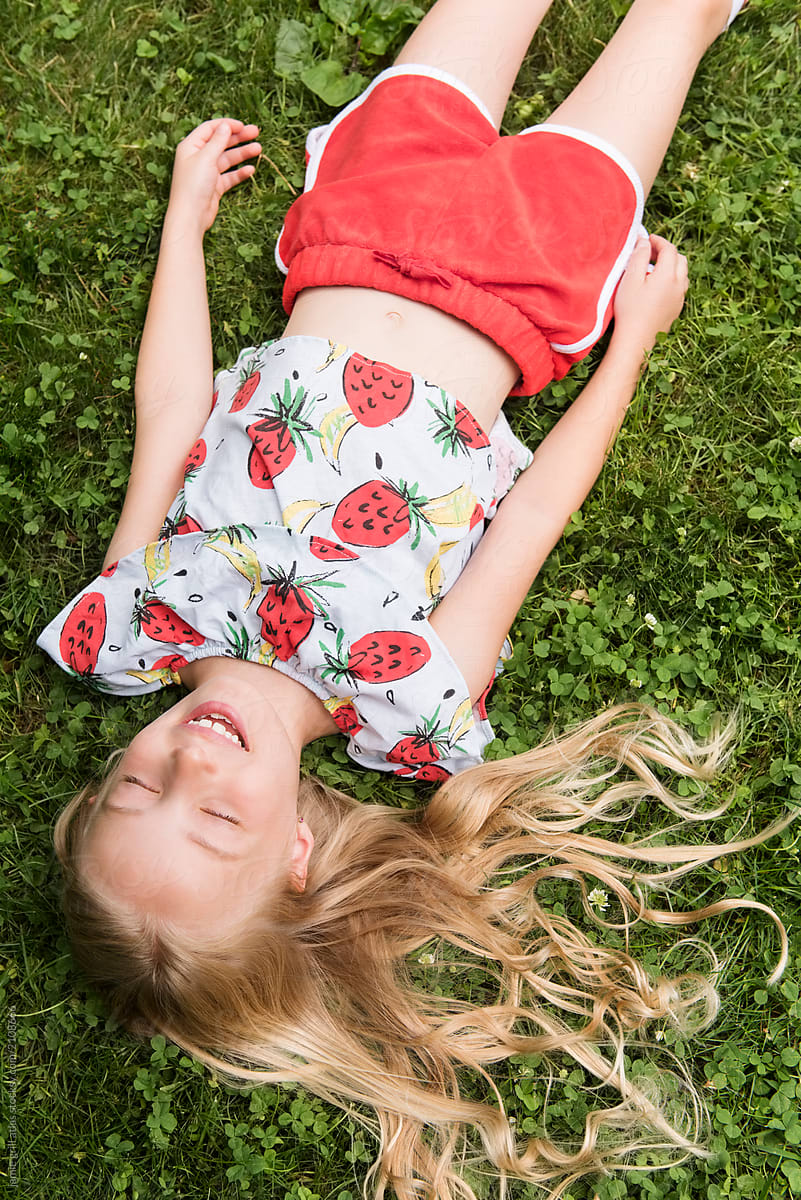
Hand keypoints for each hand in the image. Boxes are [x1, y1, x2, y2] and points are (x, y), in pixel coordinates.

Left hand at [167, 118, 260, 236]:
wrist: (190, 216)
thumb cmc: (193, 186)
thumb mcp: (206, 158)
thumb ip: (218, 141)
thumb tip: (226, 126)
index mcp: (191, 146)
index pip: (210, 129)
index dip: (226, 125)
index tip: (242, 125)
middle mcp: (198, 157)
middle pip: (221, 142)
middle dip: (238, 137)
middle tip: (256, 132)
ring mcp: (207, 172)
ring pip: (227, 159)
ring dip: (242, 153)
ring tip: (258, 149)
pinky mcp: (214, 186)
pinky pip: (229, 176)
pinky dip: (239, 172)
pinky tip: (250, 170)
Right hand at [611, 234, 688, 358]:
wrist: (636, 340)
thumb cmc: (630, 310)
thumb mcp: (630, 279)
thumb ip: (639, 256)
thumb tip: (644, 241)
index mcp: (668, 275)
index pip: (669, 249)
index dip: (658, 241)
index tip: (646, 239)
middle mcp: (678, 284)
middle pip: (680, 259)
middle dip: (667, 251)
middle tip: (650, 252)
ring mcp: (679, 298)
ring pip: (682, 273)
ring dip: (671, 265)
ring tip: (653, 268)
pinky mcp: (676, 308)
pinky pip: (680, 287)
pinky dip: (672, 279)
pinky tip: (656, 286)